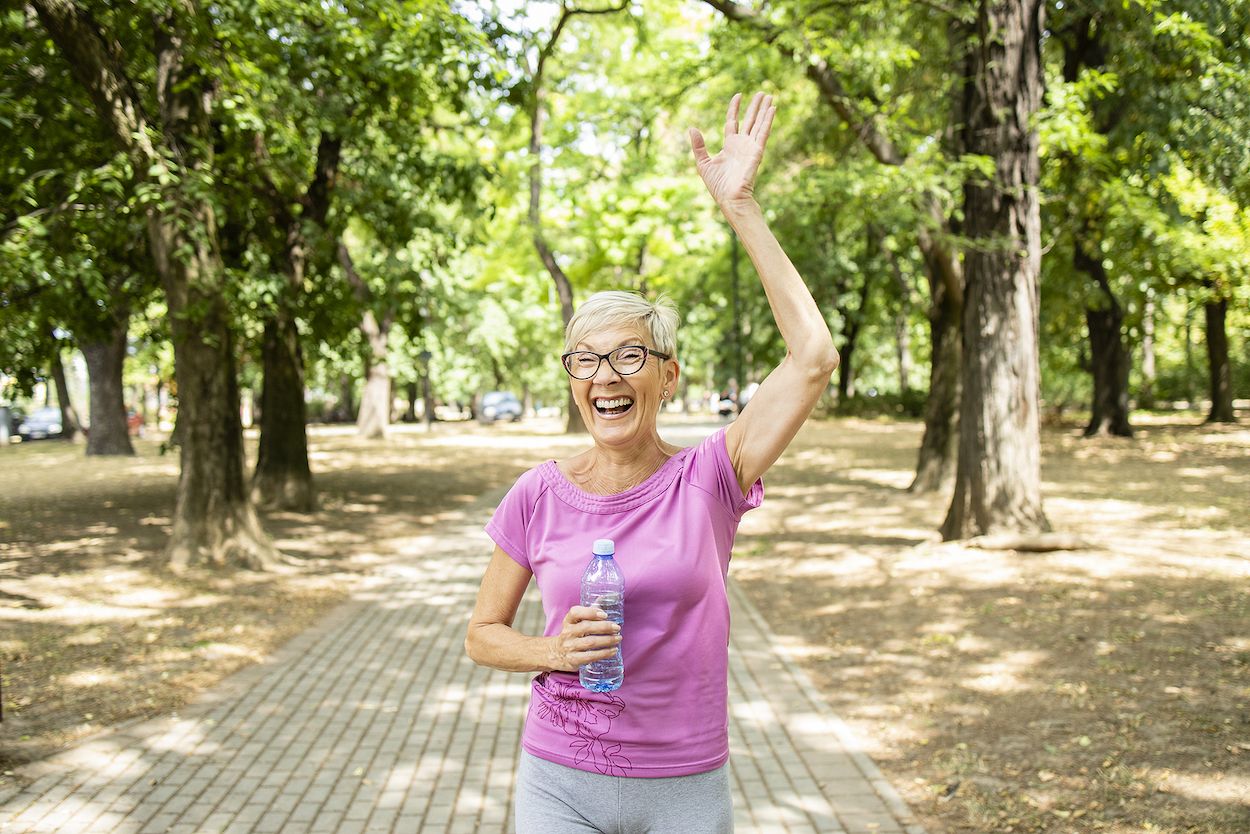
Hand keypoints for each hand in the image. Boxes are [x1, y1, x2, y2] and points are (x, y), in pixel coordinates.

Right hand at [547, 605, 621, 672]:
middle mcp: (567, 633)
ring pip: (590, 642)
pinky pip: (591, 656)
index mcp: (568, 621)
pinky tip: (613, 650)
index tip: (604, 614)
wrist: (556, 653)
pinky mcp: (574, 660)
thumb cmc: (572, 634)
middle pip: (586, 627)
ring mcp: (570, 647)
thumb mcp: (576, 622)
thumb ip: (589, 611)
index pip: (575, 612)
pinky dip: (604, 653)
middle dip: (604, 627)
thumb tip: (606, 598)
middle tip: (617, 627)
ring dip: (607, 640)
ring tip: (618, 638)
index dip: (590, 612)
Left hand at [688, 91, 775, 212]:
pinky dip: (768, 120)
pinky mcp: (757, 151)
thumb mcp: (703, 163)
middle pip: (749, 120)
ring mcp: (750, 147)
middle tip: (761, 93)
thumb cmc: (717, 186)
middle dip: (755, 106)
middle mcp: (741, 144)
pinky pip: (763, 133)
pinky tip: (772, 109)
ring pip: (758, 123)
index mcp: (729, 145)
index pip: (733, 121)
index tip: (738, 95)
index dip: (735, 108)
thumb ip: (698, 146)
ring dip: (764, 110)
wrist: (729, 198)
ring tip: (769, 95)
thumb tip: (692, 128)